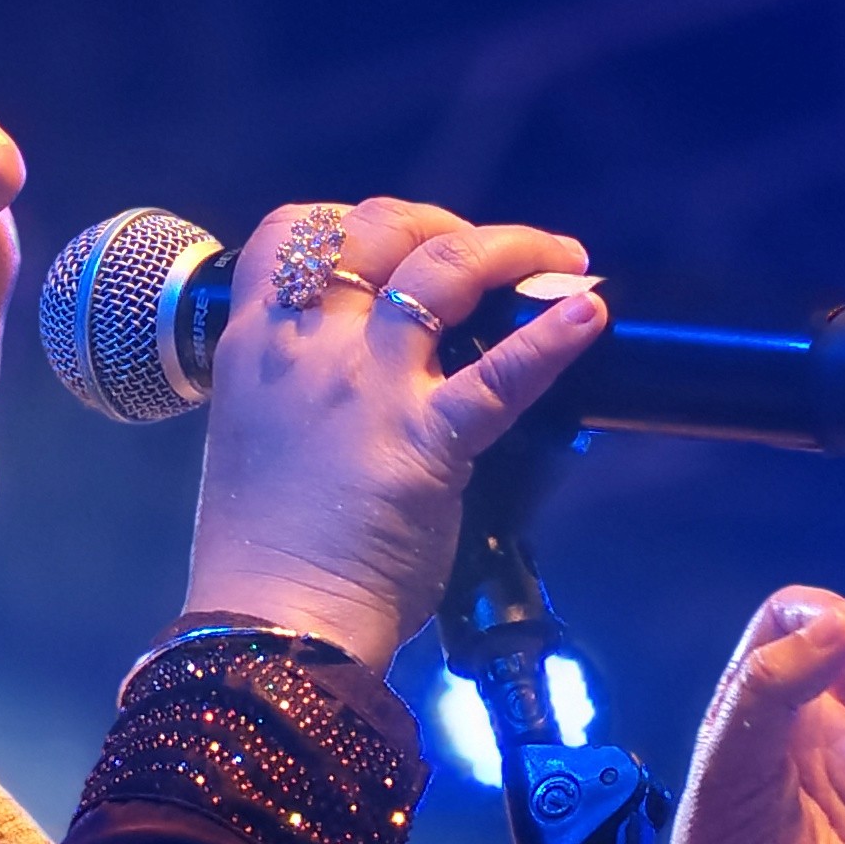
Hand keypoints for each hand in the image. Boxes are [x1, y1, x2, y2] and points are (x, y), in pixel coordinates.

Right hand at [182, 198, 606, 670]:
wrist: (271, 625)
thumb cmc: (261, 549)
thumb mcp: (256, 438)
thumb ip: (302, 391)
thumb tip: (368, 376)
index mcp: (255, 346)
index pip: (292, 232)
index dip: (350, 218)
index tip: (395, 239)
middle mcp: (310, 347)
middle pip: (380, 227)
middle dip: (444, 223)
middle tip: (488, 253)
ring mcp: (369, 387)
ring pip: (445, 268)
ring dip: (513, 249)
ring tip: (561, 260)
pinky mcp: (428, 441)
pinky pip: (501, 375)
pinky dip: (552, 338)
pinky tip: (589, 316)